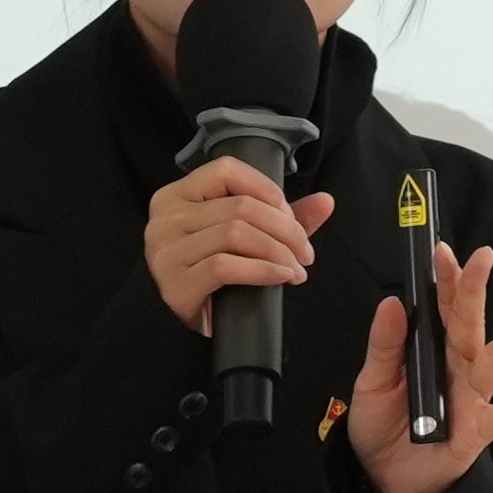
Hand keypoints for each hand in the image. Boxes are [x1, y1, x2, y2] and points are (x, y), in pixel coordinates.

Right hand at [143, 158, 329, 342]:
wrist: (179, 321)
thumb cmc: (211, 271)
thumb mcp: (244, 235)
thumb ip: (282, 216)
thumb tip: (326, 201)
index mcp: (178, 195)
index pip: (227, 171)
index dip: (267, 189)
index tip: (291, 216)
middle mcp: (165, 218)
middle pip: (240, 207)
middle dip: (285, 229)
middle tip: (305, 253)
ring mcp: (165, 251)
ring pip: (236, 233)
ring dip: (278, 251)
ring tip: (296, 269)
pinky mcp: (174, 284)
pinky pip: (225, 266)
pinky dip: (262, 270)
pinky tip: (280, 276)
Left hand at [348, 258, 492, 492]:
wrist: (382, 480)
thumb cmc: (380, 428)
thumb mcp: (372, 383)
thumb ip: (385, 345)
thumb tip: (393, 301)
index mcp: (430, 352)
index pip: (441, 309)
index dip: (444, 280)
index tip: (441, 250)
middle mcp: (456, 368)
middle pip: (468, 324)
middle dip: (475, 290)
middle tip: (484, 255)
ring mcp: (471, 397)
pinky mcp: (478, 430)